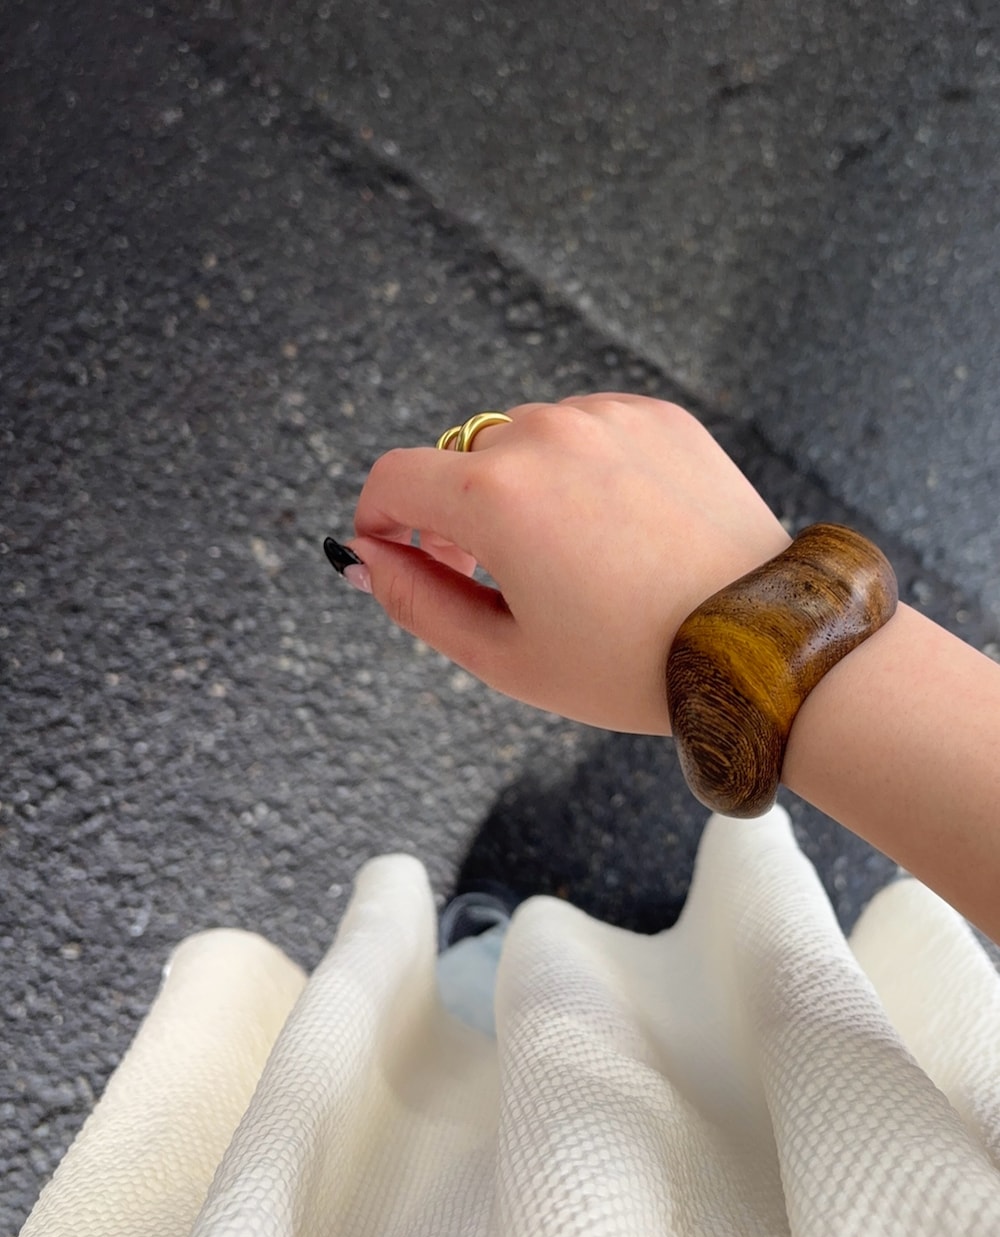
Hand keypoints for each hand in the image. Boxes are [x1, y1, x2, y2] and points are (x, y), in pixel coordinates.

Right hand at [348, 394, 789, 732]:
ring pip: (524, 443)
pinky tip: (614, 531)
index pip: (393, 478)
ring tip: (568, 560)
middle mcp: (546, 434)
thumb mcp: (505, 656)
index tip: (395, 551)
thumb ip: (415, 600)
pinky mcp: (658, 416)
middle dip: (456, 516)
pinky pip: (587, 430)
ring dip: (521, 490)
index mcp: (496, 495)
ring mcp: (608, 417)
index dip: (379, 520)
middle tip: (491, 578)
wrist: (761, 647)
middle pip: (460, 464)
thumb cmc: (633, 666)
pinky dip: (581, 471)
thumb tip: (364, 558)